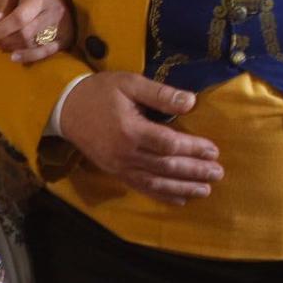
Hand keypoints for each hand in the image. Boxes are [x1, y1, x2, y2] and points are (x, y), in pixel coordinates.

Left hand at [0, 0, 74, 63]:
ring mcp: (61, 27)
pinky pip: (46, 52)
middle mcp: (53, 13)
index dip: (0, 30)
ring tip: (2, 46)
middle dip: (5, 40)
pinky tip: (15, 57)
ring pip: (33, 44)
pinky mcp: (65, 38)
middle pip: (25, 33)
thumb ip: (1, 7)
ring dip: (13, 48)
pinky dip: (29, 56)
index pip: (19, 18)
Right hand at [57, 74, 220, 205]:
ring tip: (205, 191)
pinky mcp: (113, 171)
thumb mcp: (130, 83)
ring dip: (181, 187)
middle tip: (218, 174)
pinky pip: (140, 186)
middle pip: (165, 166)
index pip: (168, 144)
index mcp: (130, 130)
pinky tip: (179, 199)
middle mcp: (124, 152)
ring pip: (154, 181)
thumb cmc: (100, 92)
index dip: (193, 149)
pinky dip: (161, 195)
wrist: (64, 107)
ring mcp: (118, 165)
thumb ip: (160, 94)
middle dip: (193, 171)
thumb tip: (191, 102)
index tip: (214, 151)